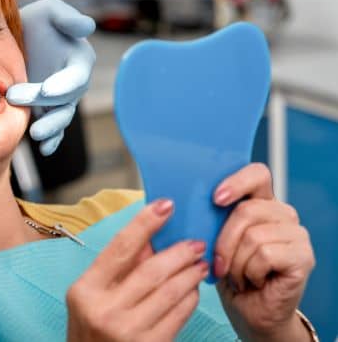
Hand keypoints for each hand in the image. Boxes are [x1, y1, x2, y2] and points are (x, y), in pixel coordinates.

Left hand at [7, 0, 95, 155]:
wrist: (14, 39)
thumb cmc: (35, 22)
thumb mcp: (49, 11)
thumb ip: (66, 17)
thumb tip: (88, 26)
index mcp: (79, 60)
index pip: (76, 76)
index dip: (64, 84)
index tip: (47, 90)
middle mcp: (73, 83)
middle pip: (65, 99)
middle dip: (43, 102)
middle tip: (15, 97)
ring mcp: (60, 100)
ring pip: (61, 118)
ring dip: (51, 128)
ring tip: (36, 134)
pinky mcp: (46, 111)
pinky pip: (53, 129)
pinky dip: (52, 141)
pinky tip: (44, 149)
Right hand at [66, 199, 208, 340]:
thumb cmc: (90, 331)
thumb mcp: (90, 297)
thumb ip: (117, 268)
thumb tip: (150, 238)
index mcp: (85, 290)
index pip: (120, 248)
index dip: (145, 223)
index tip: (165, 205)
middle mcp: (105, 310)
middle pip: (152, 270)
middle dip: (179, 252)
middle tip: (195, 243)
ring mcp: (128, 331)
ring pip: (170, 292)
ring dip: (190, 274)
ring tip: (199, 264)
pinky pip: (178, 316)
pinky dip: (190, 298)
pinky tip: (192, 289)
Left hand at [213, 163, 315, 340]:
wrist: (249, 312)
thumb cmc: (229, 274)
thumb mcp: (213, 240)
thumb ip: (209, 217)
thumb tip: (182, 201)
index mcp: (260, 202)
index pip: (257, 174)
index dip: (237, 182)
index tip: (216, 199)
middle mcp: (282, 214)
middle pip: (246, 210)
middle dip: (224, 242)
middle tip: (220, 264)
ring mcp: (296, 234)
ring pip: (253, 236)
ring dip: (236, 263)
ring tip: (239, 275)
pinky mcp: (303, 256)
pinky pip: (266, 255)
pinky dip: (251, 272)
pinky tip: (254, 281)